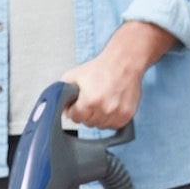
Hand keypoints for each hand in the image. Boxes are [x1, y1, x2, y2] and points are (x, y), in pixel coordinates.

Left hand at [60, 22, 176, 129]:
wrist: (123, 62)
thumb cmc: (100, 68)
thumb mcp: (74, 76)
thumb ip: (63, 93)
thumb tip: (63, 109)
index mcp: (89, 102)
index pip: (75, 118)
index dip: (75, 109)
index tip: (79, 103)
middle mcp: (104, 109)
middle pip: (88, 123)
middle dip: (87, 113)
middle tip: (91, 99)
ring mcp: (117, 113)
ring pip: (100, 126)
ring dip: (99, 117)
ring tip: (101, 101)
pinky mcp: (127, 115)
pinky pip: (114, 125)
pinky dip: (111, 118)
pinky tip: (110, 105)